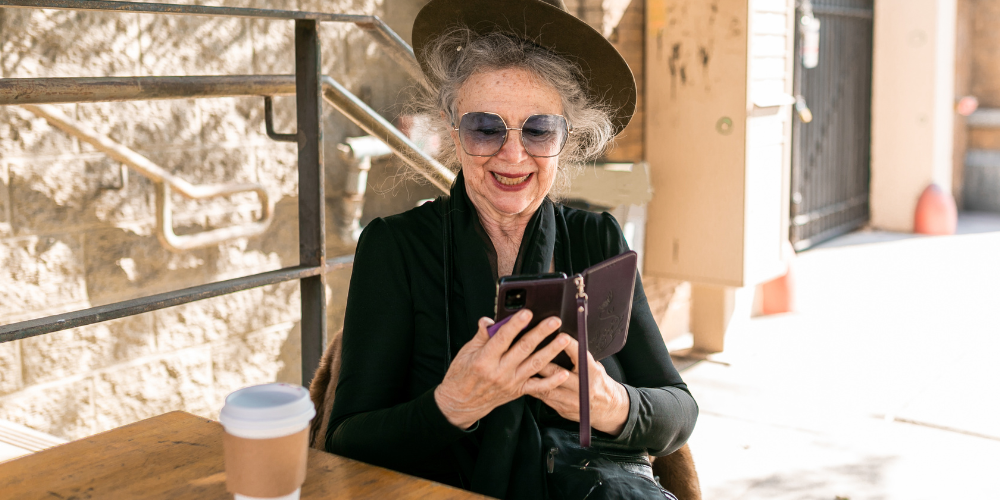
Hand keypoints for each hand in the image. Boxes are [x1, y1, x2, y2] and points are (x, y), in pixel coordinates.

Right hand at [434, 310, 573, 428]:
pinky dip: (552, 381)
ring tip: (563, 339)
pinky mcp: (517, 391)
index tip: (527, 313)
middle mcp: (499, 372)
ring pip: (534, 365)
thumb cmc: (461, 376)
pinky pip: (538, 387)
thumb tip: (488, 320)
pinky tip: (564, 373)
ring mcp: (511, 383)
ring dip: (551, 351)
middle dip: (541, 333)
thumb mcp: (465, 353)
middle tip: (554, 321)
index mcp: (484, 360)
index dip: (516, 325)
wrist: (460, 404)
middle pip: (523, 349)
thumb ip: (480, 336)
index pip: (503, 338)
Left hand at [528, 337, 629, 435]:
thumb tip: (565, 340)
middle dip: (541, 361)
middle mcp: (583, 386)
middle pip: (557, 372)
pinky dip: (534, 389)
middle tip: (528, 350)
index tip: (558, 334)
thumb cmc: (599, 382)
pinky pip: (545, 399)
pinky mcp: (564, 409)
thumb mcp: (596, 366)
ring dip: (533, 377)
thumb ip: (582, 357)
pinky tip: (525, 382)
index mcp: (593, 372)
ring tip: (521, 367)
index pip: (579, 355)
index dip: (567, 344)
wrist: (608, 408)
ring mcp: (573, 400)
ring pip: (547, 387)